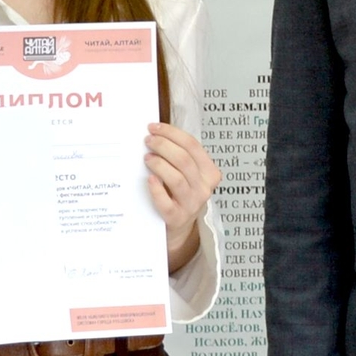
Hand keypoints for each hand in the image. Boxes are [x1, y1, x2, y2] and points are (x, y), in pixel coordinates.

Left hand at [143, 121, 220, 271]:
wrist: (177, 228)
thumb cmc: (178, 195)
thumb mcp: (187, 175)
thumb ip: (178, 157)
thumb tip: (155, 133)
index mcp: (209, 172)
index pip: (192, 145)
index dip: (172, 133)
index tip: (154, 127)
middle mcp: (203, 188)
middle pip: (184, 159)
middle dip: (163, 145)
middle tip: (147, 141)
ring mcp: (191, 204)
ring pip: (177, 178)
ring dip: (159, 164)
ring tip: (147, 158)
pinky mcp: (177, 218)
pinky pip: (166, 202)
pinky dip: (157, 189)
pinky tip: (149, 180)